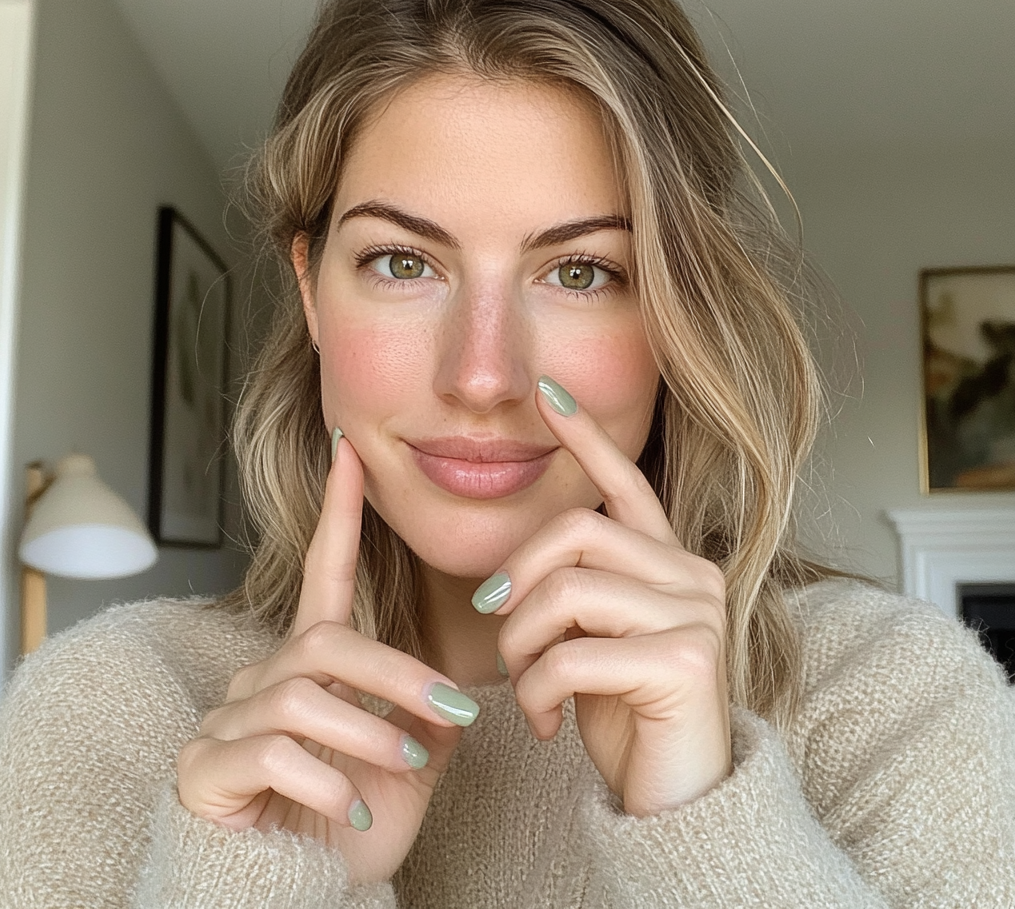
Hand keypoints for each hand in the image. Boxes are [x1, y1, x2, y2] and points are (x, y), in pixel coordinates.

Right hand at [176, 435, 472, 885]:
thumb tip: (459, 691)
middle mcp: (261, 682)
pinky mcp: (203, 769)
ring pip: (301, 694)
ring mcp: (226, 723)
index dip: (337, 515)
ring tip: (408, 766)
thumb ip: (428, 719)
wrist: (303, 897)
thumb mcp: (406, 765)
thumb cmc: (349, 827)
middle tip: (453, 715)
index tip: (349, 454)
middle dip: (396, 675)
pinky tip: (356, 808)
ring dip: (368, 729)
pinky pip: (270, 753)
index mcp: (311, 668)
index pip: (323, 574)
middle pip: (325, 642)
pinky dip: (327, 779)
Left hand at [488, 378, 731, 815]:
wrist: (677, 801)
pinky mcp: (685, 661)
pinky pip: (572, 656)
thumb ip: (572, 594)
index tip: (547, 392)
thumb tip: (509, 578)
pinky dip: (536, 692)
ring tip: (525, 688)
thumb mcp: (591, 641)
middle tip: (495, 627)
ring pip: (565, 593)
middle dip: (515, 580)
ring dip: (521, 647)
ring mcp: (696, 613)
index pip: (625, 483)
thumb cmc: (626, 715)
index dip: (585, 436)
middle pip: (575, 533)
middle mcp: (692, 573)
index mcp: (667, 561)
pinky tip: (544, 723)